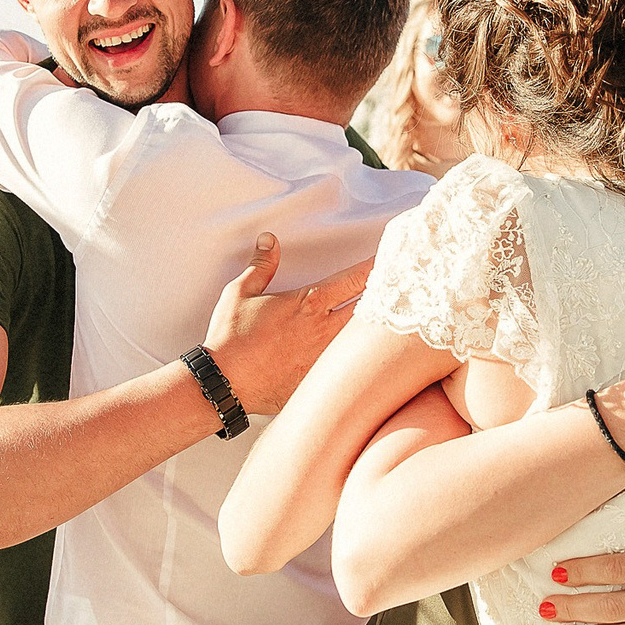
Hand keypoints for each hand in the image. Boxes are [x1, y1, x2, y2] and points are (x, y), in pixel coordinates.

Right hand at [203, 235, 374, 415]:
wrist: (225, 383)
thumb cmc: (231, 338)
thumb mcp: (241, 292)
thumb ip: (261, 265)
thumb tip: (269, 241)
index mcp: (309, 303)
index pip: (354, 280)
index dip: (376, 268)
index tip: (391, 261)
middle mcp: (324, 329)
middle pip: (369, 310)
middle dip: (385, 300)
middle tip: (400, 292)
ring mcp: (324, 357)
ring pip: (362, 341)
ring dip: (374, 332)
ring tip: (389, 327)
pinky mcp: (318, 381)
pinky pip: (346, 371)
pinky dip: (357, 364)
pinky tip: (366, 365)